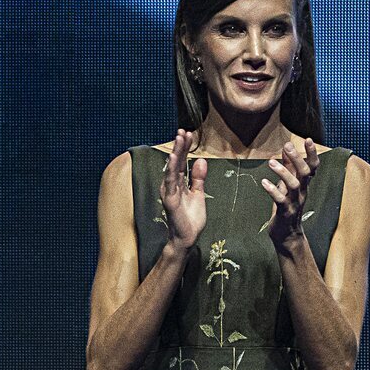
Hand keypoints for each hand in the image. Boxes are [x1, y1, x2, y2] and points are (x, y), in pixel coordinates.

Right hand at [160, 128, 207, 248]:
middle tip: (183, 130)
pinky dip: (171, 169)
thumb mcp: (198, 194)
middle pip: (176, 162)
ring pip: (172, 168)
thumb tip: (200, 160)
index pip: (181, 162)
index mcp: (178, 184)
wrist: (187, 238)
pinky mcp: (170, 200)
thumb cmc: (191, 219)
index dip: (184, 148)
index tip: (188, 134)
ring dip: (176, 152)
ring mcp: (169, 192)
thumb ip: (198, 178)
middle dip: (180, 146)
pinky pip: (170, 182)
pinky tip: (173, 158)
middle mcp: (171, 186)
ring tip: (179, 138)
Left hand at [261, 139, 319, 245]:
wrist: (287, 235)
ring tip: (271, 163)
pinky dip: (272, 190)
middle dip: (297, 158)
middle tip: (287, 146)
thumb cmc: (286, 208)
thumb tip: (286, 150)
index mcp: (303, 185)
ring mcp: (294, 203)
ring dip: (283, 173)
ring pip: (293, 185)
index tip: (308, 140)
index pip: (312, 167)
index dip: (311, 154)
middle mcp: (301, 192)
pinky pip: (280, 200)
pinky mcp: (285, 212)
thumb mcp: (287, 186)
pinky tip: (264, 183)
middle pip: (304, 173)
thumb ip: (288, 169)